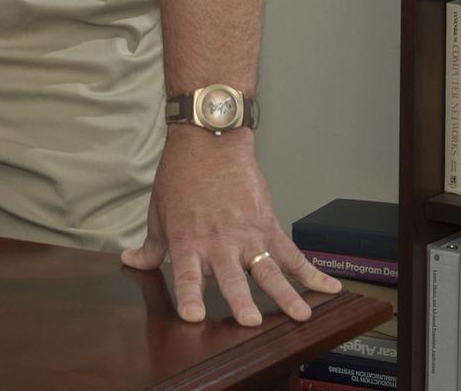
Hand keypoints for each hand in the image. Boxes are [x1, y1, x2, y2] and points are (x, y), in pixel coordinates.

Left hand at [121, 128, 339, 324]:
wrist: (209, 140)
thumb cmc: (181, 175)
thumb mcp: (158, 212)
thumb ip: (150, 245)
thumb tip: (132, 262)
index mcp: (189, 242)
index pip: (187, 276)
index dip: (190, 296)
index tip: (194, 317)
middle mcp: (219, 242)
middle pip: (231, 277)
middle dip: (241, 300)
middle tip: (250, 321)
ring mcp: (247, 235)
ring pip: (268, 271)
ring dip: (284, 294)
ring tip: (299, 316)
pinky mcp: (268, 225)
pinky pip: (292, 254)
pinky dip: (311, 272)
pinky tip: (328, 288)